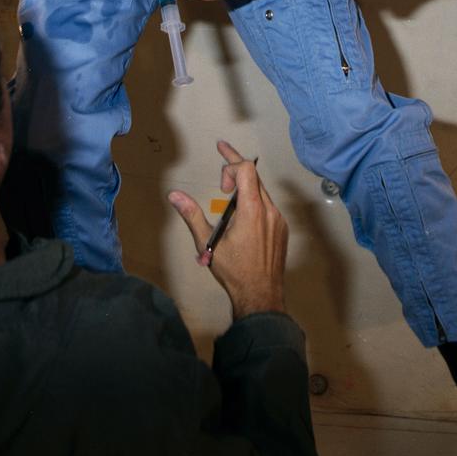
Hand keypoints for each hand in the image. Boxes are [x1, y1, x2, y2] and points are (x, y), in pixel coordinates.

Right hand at [168, 140, 286, 319]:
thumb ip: (192, 216)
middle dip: (236, 168)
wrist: (261, 296)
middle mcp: (269, 210)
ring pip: (261, 192)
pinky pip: (268, 207)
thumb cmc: (234, 271)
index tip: (220, 166)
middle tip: (221, 158)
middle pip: (254, 177)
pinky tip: (242, 220)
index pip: (246, 169)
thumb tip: (174, 195)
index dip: (231, 161)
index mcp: (252, 209)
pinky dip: (254, 203)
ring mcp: (279, 220)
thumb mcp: (208, 244)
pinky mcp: (282, 229)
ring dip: (244, 188)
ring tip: (227, 197)